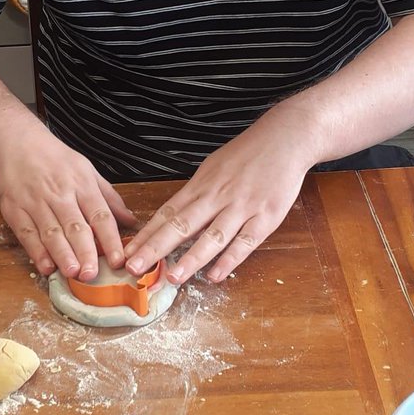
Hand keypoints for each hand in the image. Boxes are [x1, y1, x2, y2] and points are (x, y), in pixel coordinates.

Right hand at [0, 119, 136, 279]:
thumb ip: (109, 198)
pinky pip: (27, 233)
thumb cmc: (54, 158)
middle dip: (86, 252)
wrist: (16, 141)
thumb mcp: (87, 170)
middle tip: (93, 273)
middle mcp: (60, 193)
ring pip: (51, 232)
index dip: (111, 239)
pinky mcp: (14, 209)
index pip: (100, 215)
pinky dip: (36, 251)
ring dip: (62, 254)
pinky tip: (46, 266)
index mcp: (81, 184)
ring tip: (73, 273)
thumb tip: (132, 221)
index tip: (120, 259)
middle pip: (75, 226)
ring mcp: (35, 202)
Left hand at [123, 113, 312, 283]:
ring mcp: (242, 207)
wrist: (286, 137)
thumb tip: (172, 217)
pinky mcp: (267, 216)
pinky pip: (246, 241)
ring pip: (212, 236)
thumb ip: (195, 194)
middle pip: (182, 225)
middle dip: (156, 248)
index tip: (128, 252)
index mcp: (201, 185)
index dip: (147, 235)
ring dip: (191, 258)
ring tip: (172, 277)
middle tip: (135, 267)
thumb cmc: (247, 154)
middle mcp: (217, 196)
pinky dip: (230, 259)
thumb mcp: (213, 168)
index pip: (167, 213)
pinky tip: (215, 275)